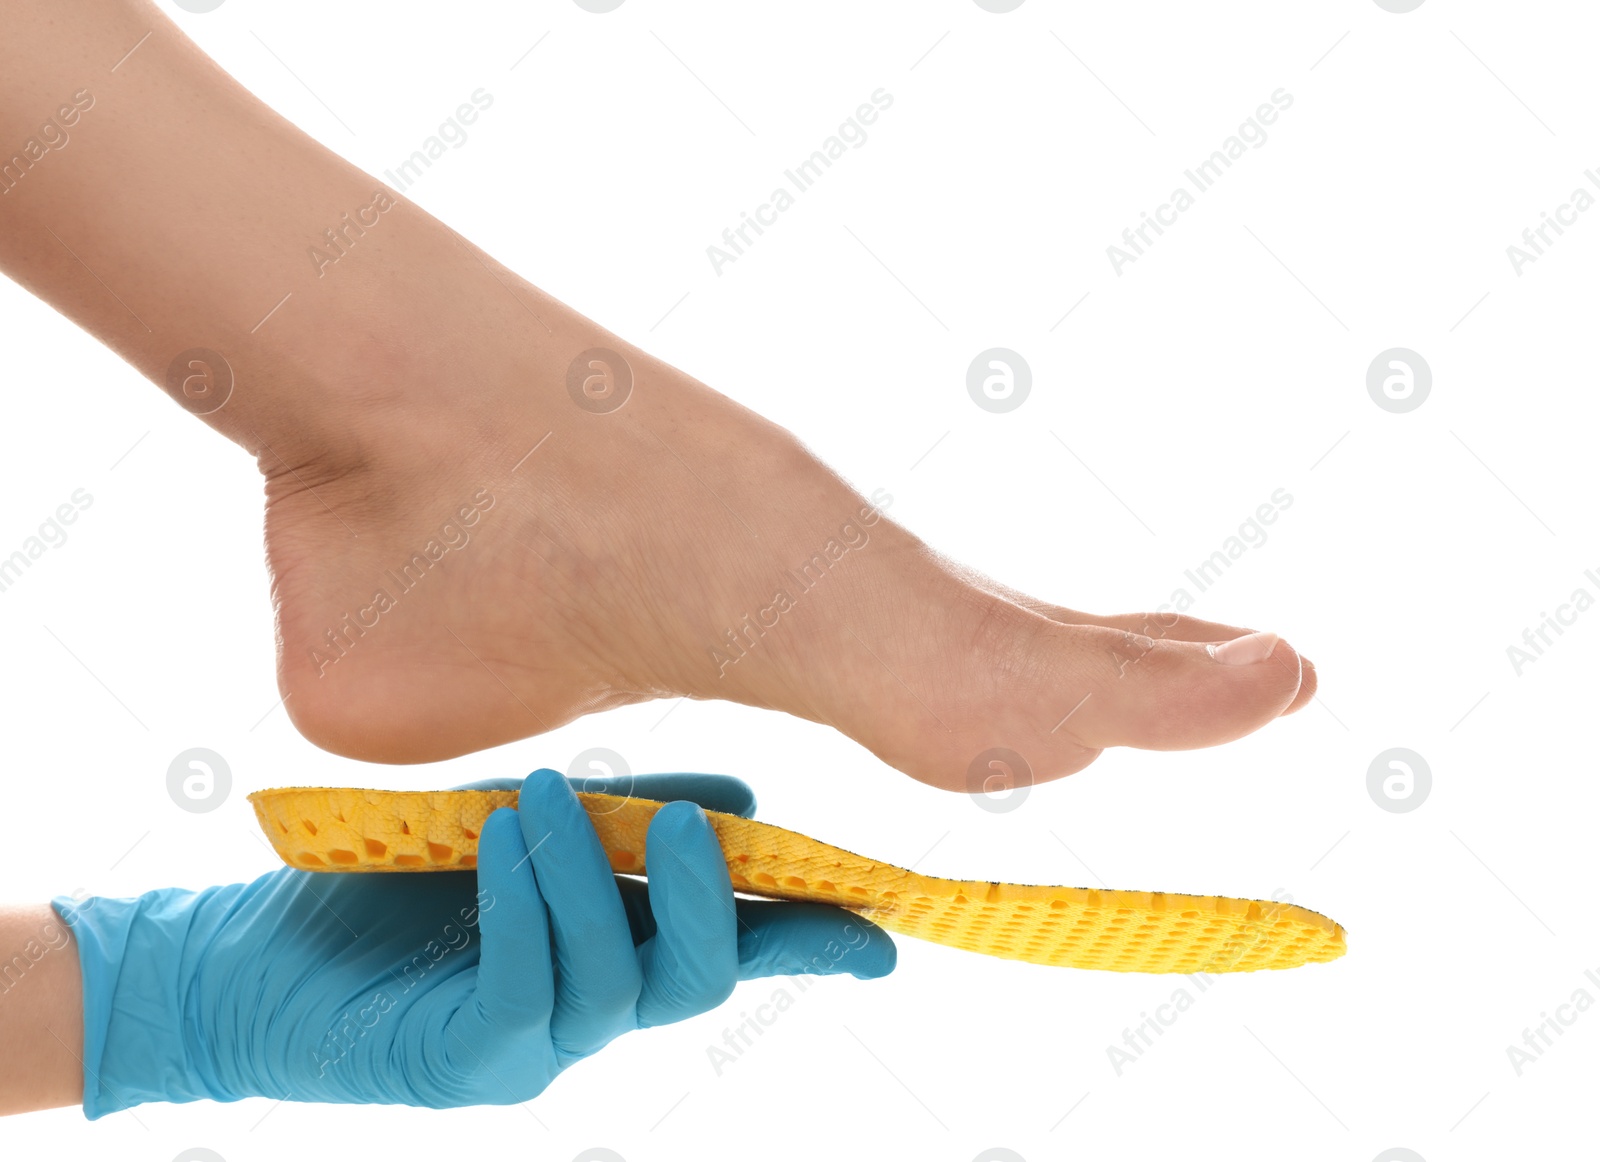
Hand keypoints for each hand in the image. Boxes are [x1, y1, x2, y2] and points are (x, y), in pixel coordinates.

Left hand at [55, 769, 894, 1115]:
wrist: (247, 955)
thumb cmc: (387, 889)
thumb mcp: (521, 828)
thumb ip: (619, 816)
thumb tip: (739, 797)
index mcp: (619, 949)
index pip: (738, 948)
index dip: (814, 941)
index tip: (880, 929)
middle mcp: (594, 1010)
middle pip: (702, 979)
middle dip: (709, 899)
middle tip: (680, 818)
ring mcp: (536, 1049)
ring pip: (616, 982)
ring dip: (588, 879)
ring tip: (545, 796)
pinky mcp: (467, 1067)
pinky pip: (524, 996)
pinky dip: (525, 910)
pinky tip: (499, 840)